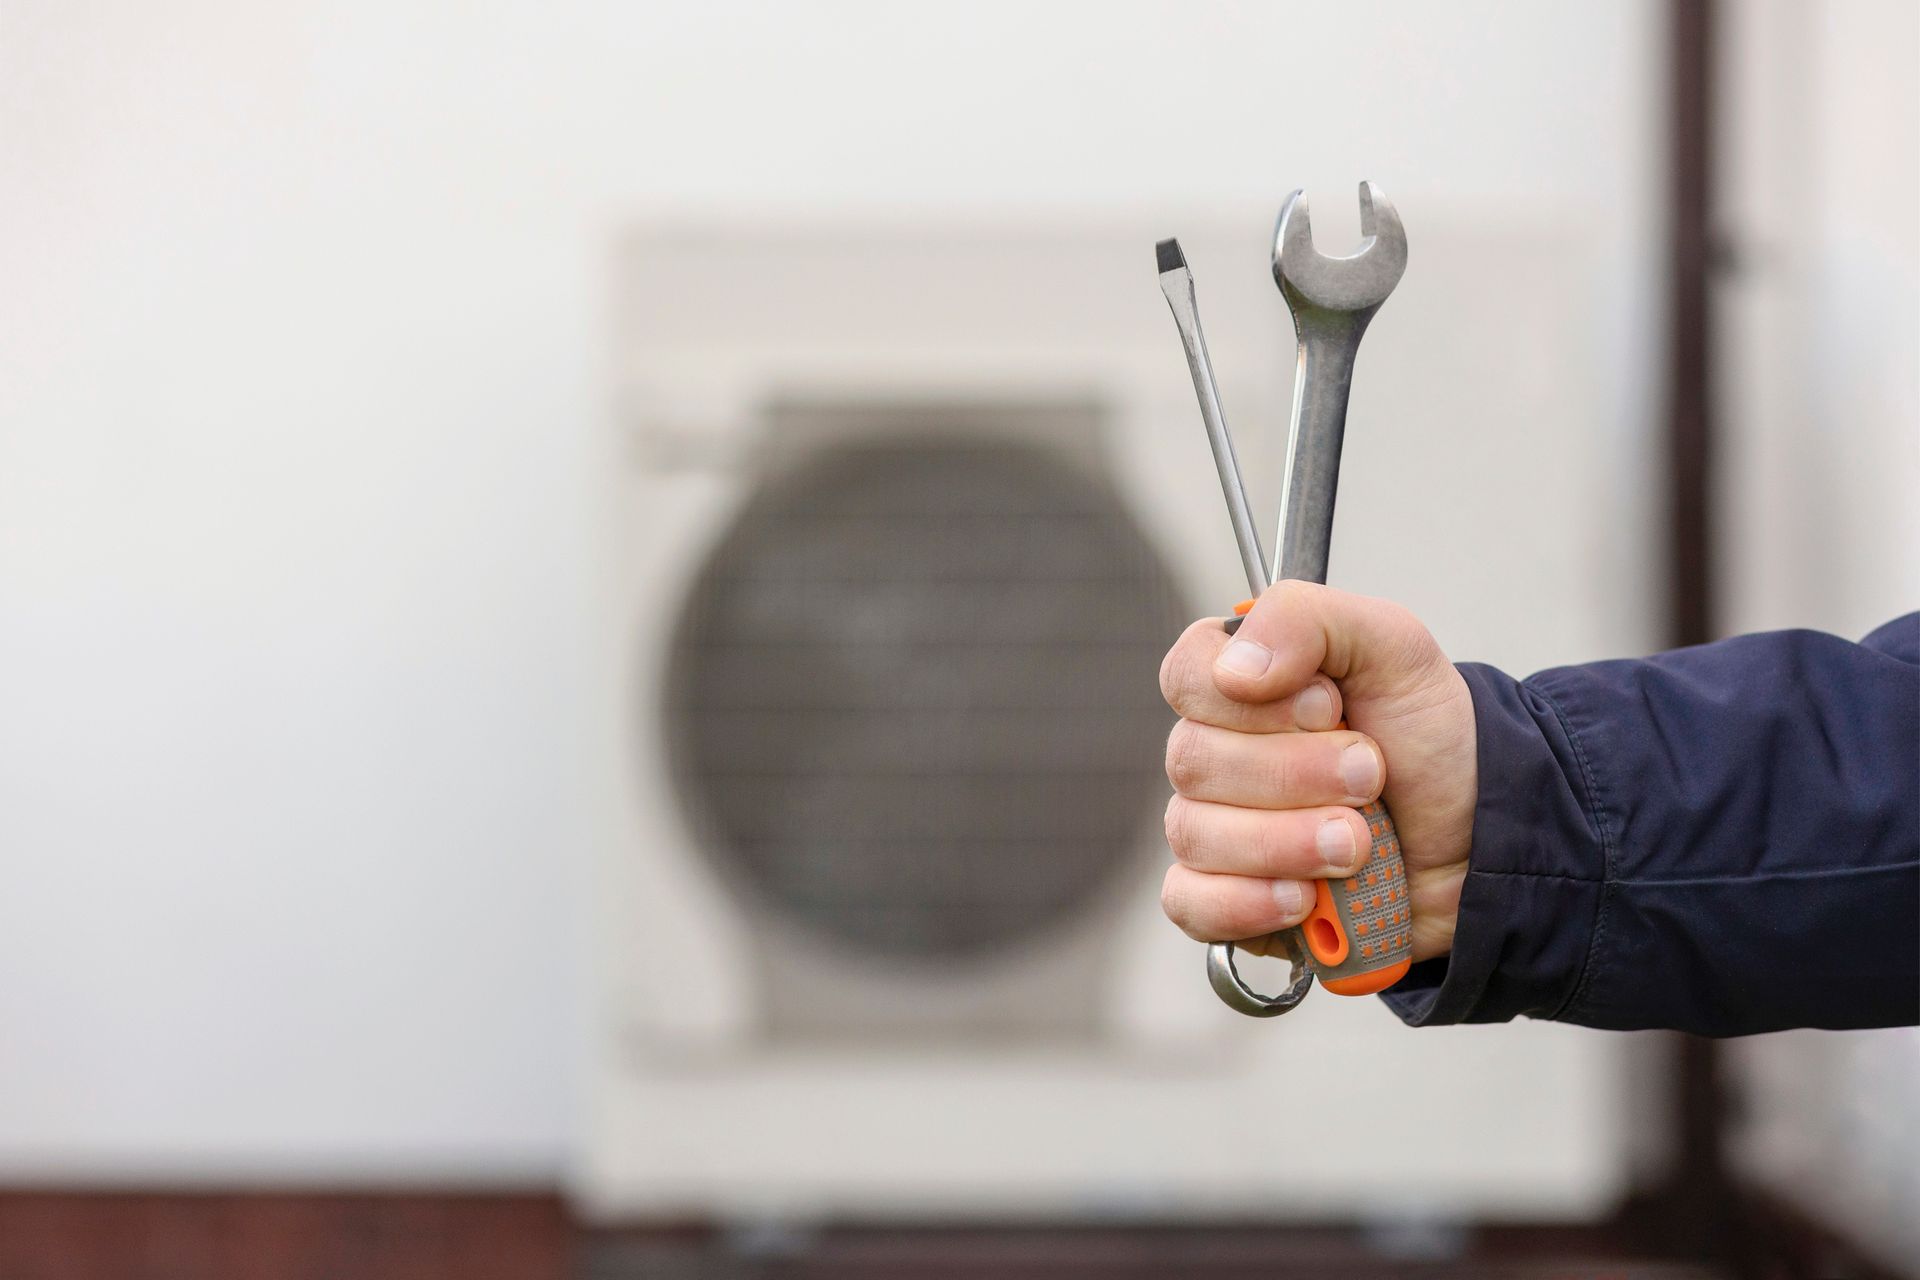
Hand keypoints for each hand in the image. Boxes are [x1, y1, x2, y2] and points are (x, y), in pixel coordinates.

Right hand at [1158, 581, 1476, 962]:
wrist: (1480, 839)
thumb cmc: (1429, 741)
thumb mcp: (1394, 649)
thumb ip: (1308, 621)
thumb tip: (1233, 667)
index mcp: (1237, 684)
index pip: (1187, 676)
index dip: (1256, 702)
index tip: (1331, 707)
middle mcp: (1212, 754)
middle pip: (1193, 760)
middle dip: (1297, 774)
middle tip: (1372, 776)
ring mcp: (1213, 830)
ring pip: (1195, 835)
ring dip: (1289, 841)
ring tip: (1359, 843)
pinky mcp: (1224, 900)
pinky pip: (1192, 904)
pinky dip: (1249, 902)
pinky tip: (1304, 897)